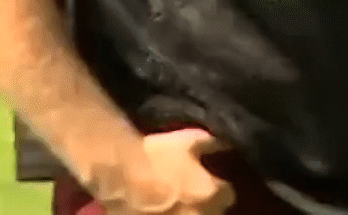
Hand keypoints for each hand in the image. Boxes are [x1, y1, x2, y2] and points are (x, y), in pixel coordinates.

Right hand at [109, 128, 232, 214]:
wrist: (119, 178)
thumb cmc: (155, 157)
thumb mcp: (186, 140)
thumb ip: (209, 143)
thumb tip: (224, 143)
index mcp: (210, 194)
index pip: (228, 195)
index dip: (219, 187)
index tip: (212, 181)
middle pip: (211, 212)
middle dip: (205, 204)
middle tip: (192, 193)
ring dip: (186, 211)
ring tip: (173, 203)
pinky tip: (157, 208)